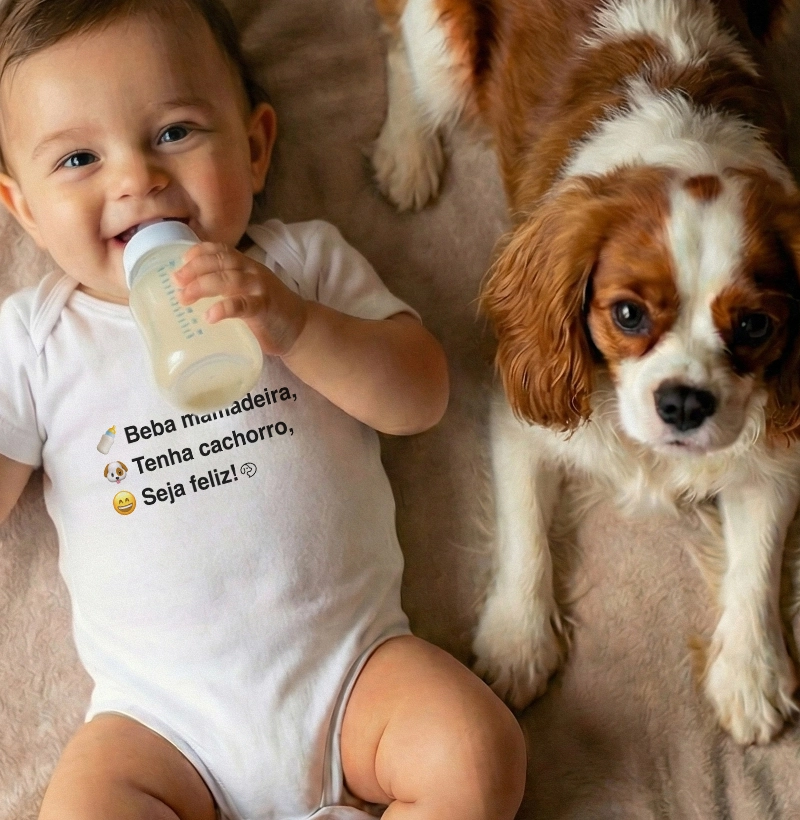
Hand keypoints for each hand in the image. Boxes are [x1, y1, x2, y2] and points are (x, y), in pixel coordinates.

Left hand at [173, 242, 307, 356]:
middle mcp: (252, 272)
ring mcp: (259, 289)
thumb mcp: (247, 292)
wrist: (300, 328)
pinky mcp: (265, 309)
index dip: (199, 252)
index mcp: (247, 266)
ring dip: (202, 286)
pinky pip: (242, 305)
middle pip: (220, 261)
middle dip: (194, 268)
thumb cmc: (269, 311)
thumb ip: (227, 288)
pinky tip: (210, 316)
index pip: (221, 250)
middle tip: (176, 281)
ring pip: (228, 279)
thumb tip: (189, 292)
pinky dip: (224, 308)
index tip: (182, 261)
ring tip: (184, 297)